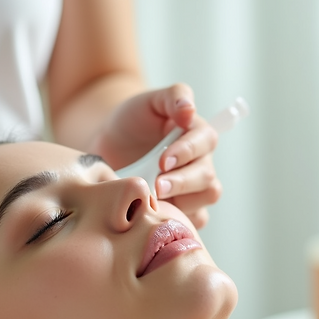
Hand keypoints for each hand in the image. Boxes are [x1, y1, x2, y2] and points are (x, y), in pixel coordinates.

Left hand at [95, 84, 221, 227]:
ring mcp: (194, 189)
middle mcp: (202, 163)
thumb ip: (173, 96)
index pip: (205, 142)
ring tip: (154, 200)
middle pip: (208, 178)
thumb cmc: (133, 120)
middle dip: (182, 183)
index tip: (162, 160)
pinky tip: (155, 214)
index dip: (186, 152)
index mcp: (198, 135)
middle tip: (157, 186)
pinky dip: (178, 220)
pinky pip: (194, 221)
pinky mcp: (182, 208)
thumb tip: (189, 111)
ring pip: (205, 200)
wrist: (111, 147)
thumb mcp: (150, 101)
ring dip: (182, 202)